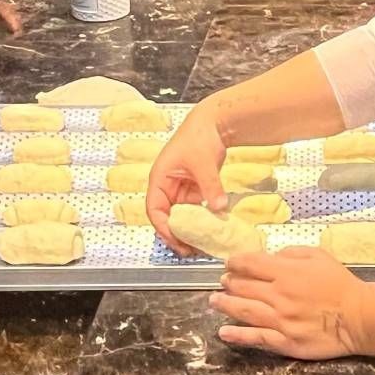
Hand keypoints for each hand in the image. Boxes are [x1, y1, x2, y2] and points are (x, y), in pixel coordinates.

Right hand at [146, 102, 229, 249]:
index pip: (154, 209)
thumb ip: (211, 186)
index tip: (176, 240)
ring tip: (200, 246)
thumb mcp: (204, 163)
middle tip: (190, 251)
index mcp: (159, 178)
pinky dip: (201, 222)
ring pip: (181, 217)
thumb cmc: (200, 136)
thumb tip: (219, 208)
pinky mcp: (193, 190)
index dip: (163, 227)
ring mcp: (180, 189)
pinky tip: (210, 231)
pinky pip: (194, 211)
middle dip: (176, 235)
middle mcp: (167, 186)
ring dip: (189, 231)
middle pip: (166, 217)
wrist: (215, 123)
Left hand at [210, 246, 365, 359]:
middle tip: (222, 281)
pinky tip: (224, 332)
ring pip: (244, 311)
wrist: (358, 317)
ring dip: (225, 305)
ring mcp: (280, 320)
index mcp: (286, 272)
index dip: (236, 262)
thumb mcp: (319, 255)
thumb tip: (270, 256)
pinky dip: (237, 335)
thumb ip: (291, 252)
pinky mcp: (284, 342)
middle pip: (244, 287)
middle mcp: (278, 295)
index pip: (251, 264)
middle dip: (229, 282)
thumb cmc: (340, 283)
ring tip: (214, 301)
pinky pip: (256, 338)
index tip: (229, 262)